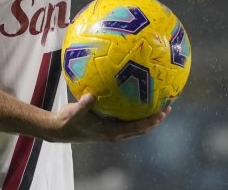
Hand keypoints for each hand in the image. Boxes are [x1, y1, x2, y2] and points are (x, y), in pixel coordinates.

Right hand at [46, 94, 169, 142]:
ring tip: (158, 101)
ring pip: (136, 124)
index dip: (151, 121)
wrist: (60, 129)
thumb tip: (91, 94)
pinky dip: (134, 110)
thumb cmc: (68, 121)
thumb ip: (83, 105)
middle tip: (167, 106)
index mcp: (111, 132)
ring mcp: (112, 129)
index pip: (137, 129)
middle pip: (141, 128)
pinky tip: (135, 94)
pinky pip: (126, 118)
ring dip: (148, 116)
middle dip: (155, 119)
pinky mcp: (108, 124)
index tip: (163, 112)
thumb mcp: (74, 112)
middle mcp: (115, 132)